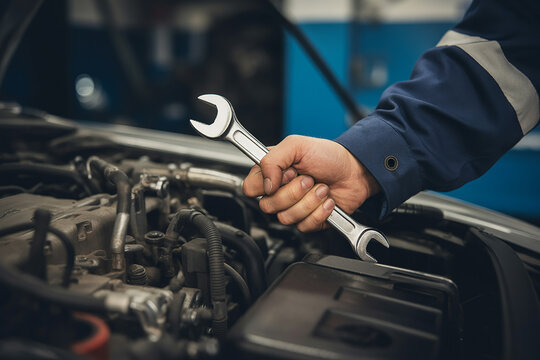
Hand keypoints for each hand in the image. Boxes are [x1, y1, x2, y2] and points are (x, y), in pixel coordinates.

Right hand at [242, 135, 379, 231]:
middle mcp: (279, 191)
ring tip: (321, 188)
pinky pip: (304, 226)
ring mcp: (293, 207)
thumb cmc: (328, 156)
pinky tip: (327, 201)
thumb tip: (266, 184)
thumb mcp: (297, 145)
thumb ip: (272, 160)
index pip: (251, 188)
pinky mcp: (307, 220)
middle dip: (294, 191)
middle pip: (268, 205)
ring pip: (286, 218)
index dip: (266, 184)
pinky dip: (320, 212)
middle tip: (308, 179)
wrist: (355, 172)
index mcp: (271, 172)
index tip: (285, 173)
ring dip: (309, 201)